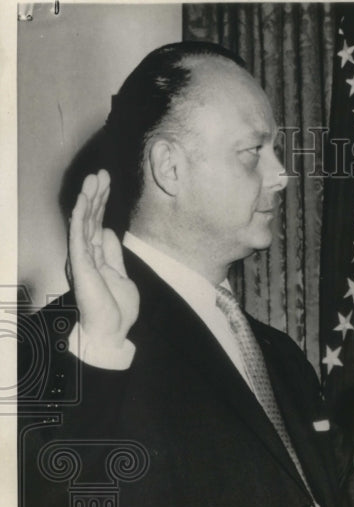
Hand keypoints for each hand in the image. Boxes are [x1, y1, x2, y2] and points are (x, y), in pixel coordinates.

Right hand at [67, 171, 138, 347]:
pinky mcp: (81, 264)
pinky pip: (78, 235)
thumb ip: (113, 254)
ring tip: (93, 178)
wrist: (112, 332)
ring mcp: (82, 259)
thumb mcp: (121, 276)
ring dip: (88, 199)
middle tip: (101, 173)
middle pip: (90, 218)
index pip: (97, 223)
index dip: (101, 202)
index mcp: (96, 257)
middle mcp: (86, 255)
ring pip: (83, 222)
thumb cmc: (116, 310)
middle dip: (96, 194)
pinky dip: (81, 217)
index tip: (107, 182)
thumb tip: (108, 231)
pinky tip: (83, 201)